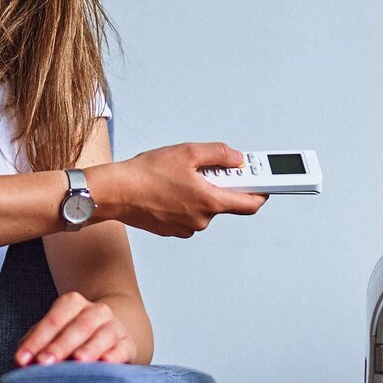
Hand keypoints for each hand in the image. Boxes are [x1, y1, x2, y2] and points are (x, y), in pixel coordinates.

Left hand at [15, 291, 137, 365]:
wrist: (109, 334)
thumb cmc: (71, 337)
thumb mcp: (51, 334)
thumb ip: (35, 343)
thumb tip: (20, 359)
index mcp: (73, 304)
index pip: (53, 320)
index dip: (36, 339)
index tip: (20, 360)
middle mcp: (96, 311)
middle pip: (78, 326)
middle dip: (60, 345)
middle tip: (44, 363)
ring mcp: (114, 327)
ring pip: (103, 334)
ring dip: (89, 348)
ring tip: (77, 361)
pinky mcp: (128, 344)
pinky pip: (123, 348)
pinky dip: (115, 355)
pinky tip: (105, 363)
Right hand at [83, 142, 267, 237]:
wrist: (114, 193)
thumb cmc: (145, 175)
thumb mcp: (187, 152)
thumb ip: (218, 154)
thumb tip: (236, 158)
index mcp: (210, 201)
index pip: (250, 203)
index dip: (262, 192)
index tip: (267, 182)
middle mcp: (202, 219)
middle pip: (224, 202)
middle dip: (221, 184)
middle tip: (211, 167)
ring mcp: (187, 227)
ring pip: (205, 208)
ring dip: (201, 192)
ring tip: (180, 175)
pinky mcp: (173, 230)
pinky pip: (189, 214)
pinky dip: (186, 201)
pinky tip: (169, 187)